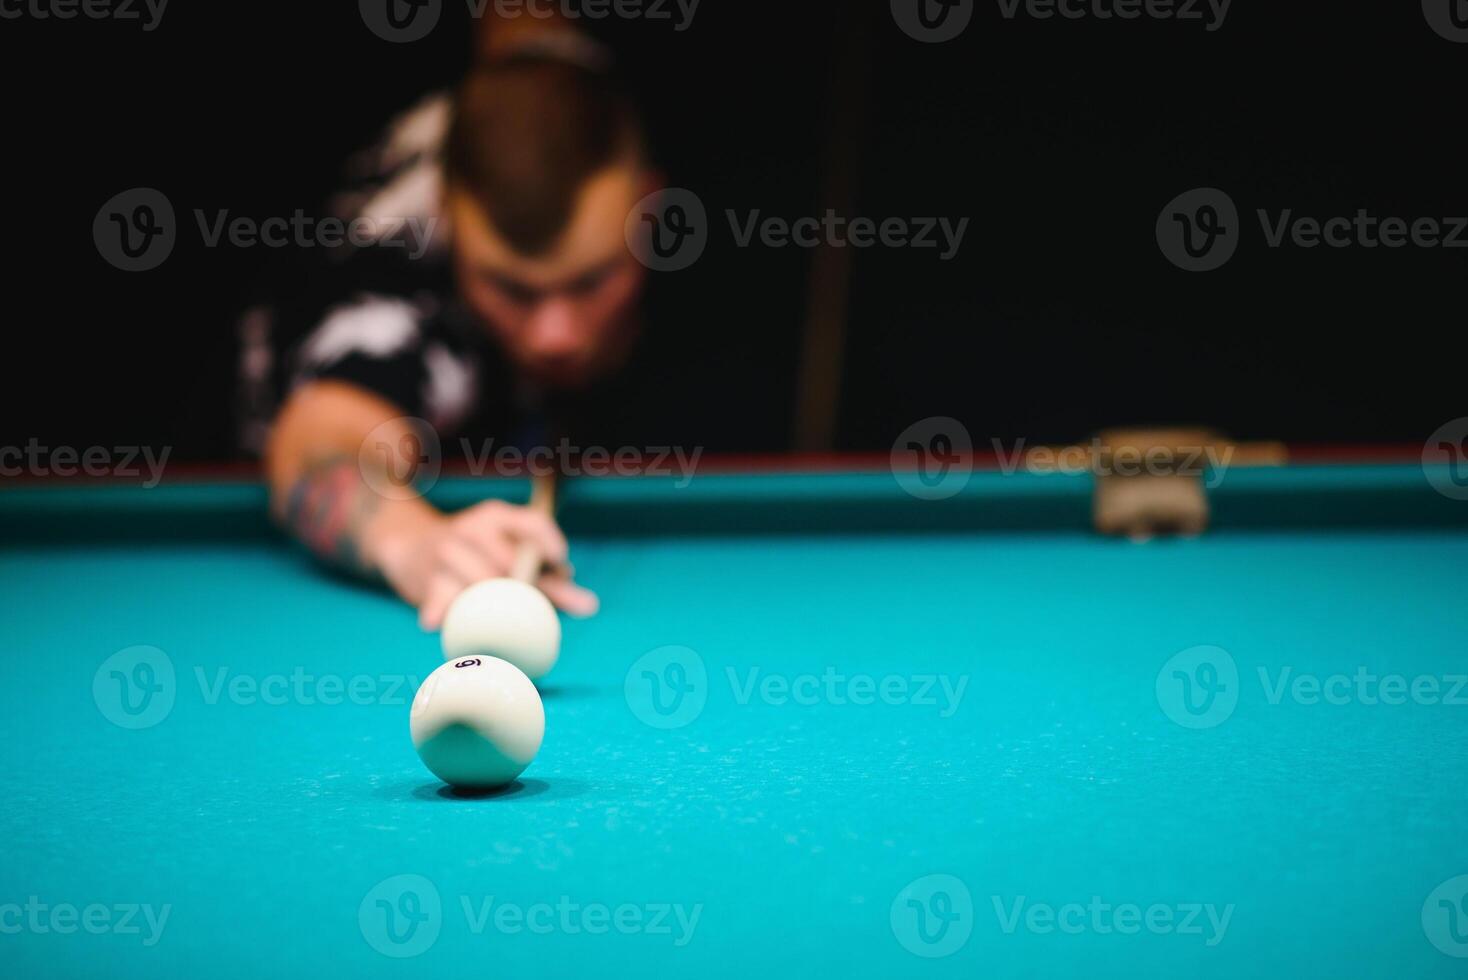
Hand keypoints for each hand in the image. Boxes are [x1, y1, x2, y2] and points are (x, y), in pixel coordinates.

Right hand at [364, 498, 599, 629]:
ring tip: (505, 625)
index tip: (562, 564)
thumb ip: (548, 581)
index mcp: (496, 517)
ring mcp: (447, 552)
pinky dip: (441, 612)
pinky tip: (440, 623)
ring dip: (497, 608)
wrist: (409, 545)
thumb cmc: (473, 556)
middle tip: (540, 610)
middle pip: (511, 562)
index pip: (532, 523)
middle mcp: (472, 528)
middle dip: (531, 590)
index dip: (551, 544)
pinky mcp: (425, 579)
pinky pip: (440, 599)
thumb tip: (589, 605)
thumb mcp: (506, 556)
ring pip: (481, 584)